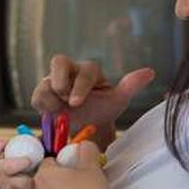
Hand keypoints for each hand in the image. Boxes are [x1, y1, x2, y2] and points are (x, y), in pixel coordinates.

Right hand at [0, 140, 34, 188]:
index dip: (27, 162)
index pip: (19, 165)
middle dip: (34, 178)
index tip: (29, 160)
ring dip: (36, 188)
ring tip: (37, 182)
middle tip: (37, 173)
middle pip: (27, 183)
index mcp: (2, 169)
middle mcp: (7, 184)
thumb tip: (10, 140)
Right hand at [31, 56, 154, 145]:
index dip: (80, 85)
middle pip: (58, 61)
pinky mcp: (42, 93)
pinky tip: (53, 114)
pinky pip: (37, 96)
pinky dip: (43, 106)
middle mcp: (70, 71)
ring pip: (45, 81)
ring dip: (52, 98)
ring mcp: (53, 81)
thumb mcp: (118, 100)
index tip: (77, 102)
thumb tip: (150, 72)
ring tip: (62, 111)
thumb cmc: (102, 110)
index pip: (85, 70)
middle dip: (61, 82)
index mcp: (89, 71)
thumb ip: (130, 85)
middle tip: (66, 101)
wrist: (85, 127)